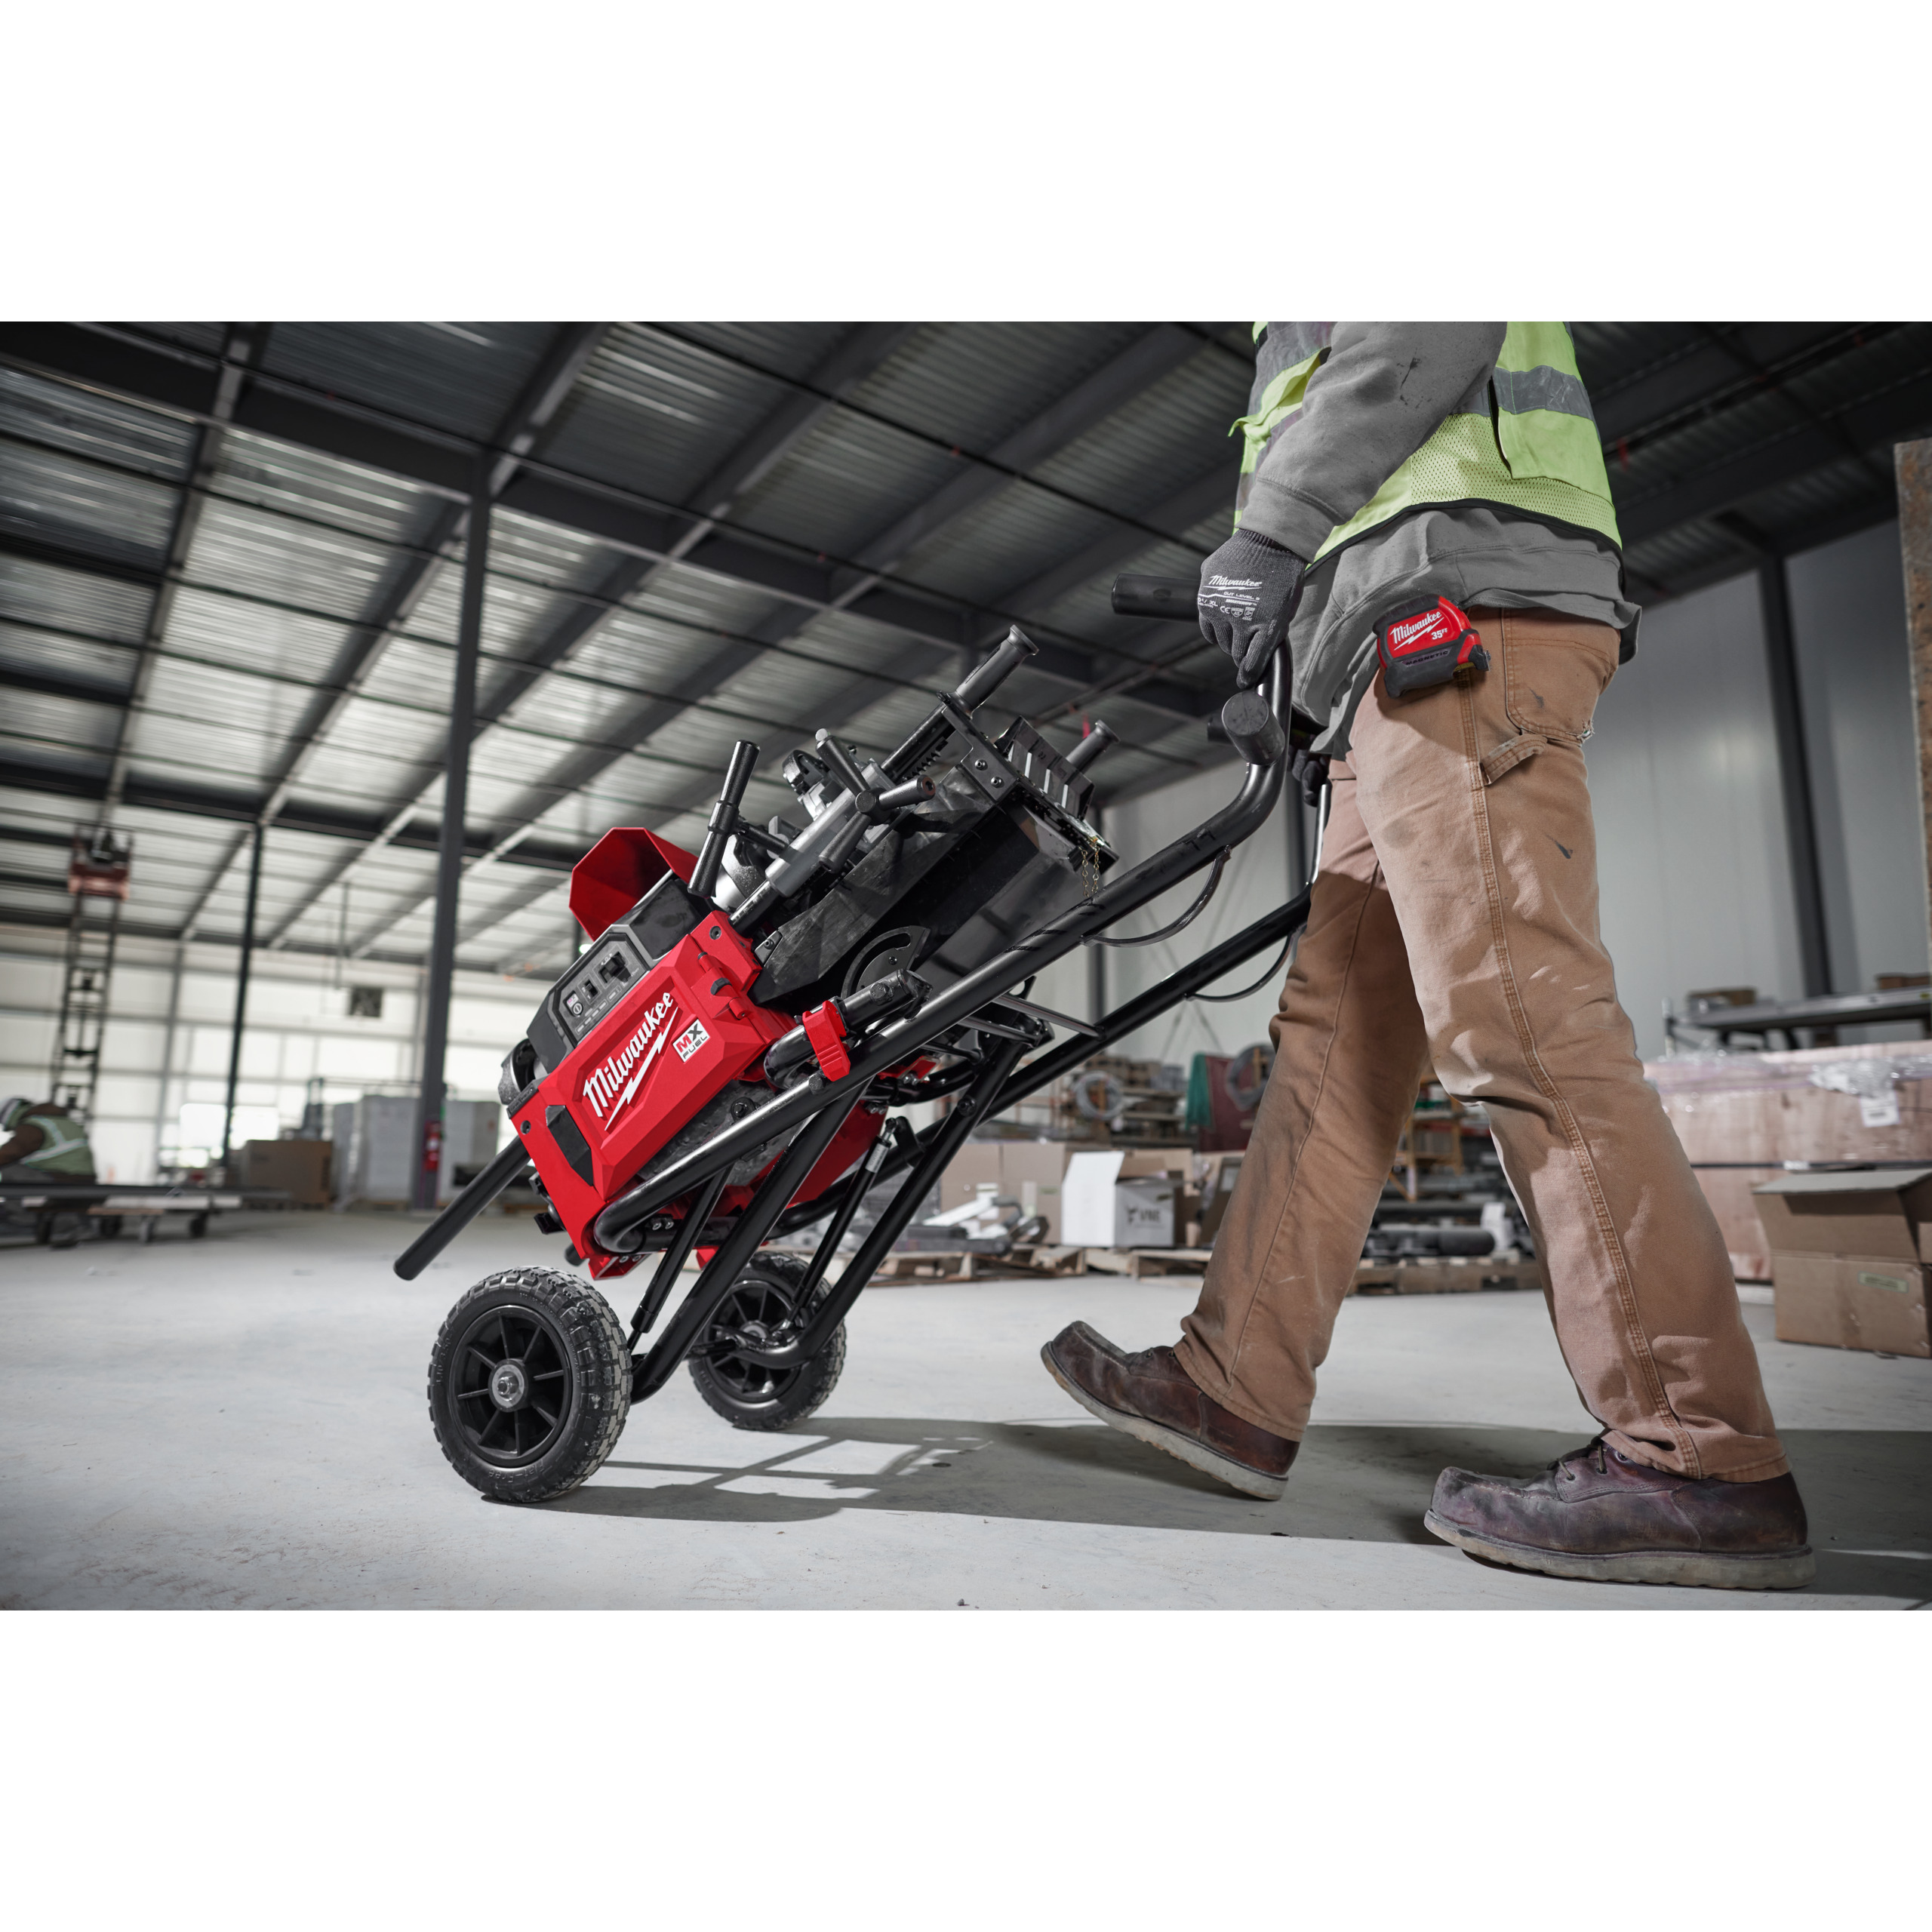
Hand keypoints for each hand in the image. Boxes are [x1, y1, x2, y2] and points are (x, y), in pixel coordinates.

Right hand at [1198, 527, 1305, 684]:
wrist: (1270, 539)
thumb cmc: (1284, 576)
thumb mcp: (1286, 610)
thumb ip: (1271, 636)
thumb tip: (1253, 659)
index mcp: (1267, 626)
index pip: (1251, 664)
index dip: (1247, 675)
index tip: (1244, 681)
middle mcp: (1240, 619)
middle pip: (1235, 652)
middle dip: (1242, 649)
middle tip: (1249, 636)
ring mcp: (1220, 607)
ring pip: (1220, 640)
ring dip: (1228, 637)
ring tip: (1239, 620)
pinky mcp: (1205, 596)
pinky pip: (1206, 624)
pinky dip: (1215, 626)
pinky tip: (1224, 617)